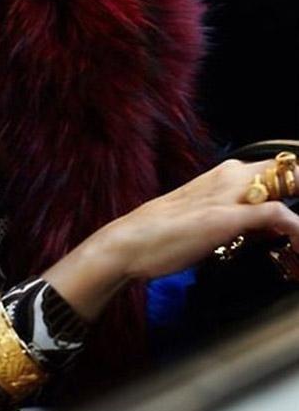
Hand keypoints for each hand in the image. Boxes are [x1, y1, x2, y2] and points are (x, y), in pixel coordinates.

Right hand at [112, 157, 298, 280]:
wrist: (129, 242)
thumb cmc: (162, 235)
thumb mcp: (206, 219)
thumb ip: (237, 218)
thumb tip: (266, 228)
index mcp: (225, 174)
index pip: (277, 169)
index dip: (294, 184)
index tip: (296, 213)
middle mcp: (231, 176)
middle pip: (288, 170)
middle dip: (298, 186)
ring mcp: (230, 194)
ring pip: (288, 182)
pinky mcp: (228, 216)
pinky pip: (279, 214)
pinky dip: (298, 229)